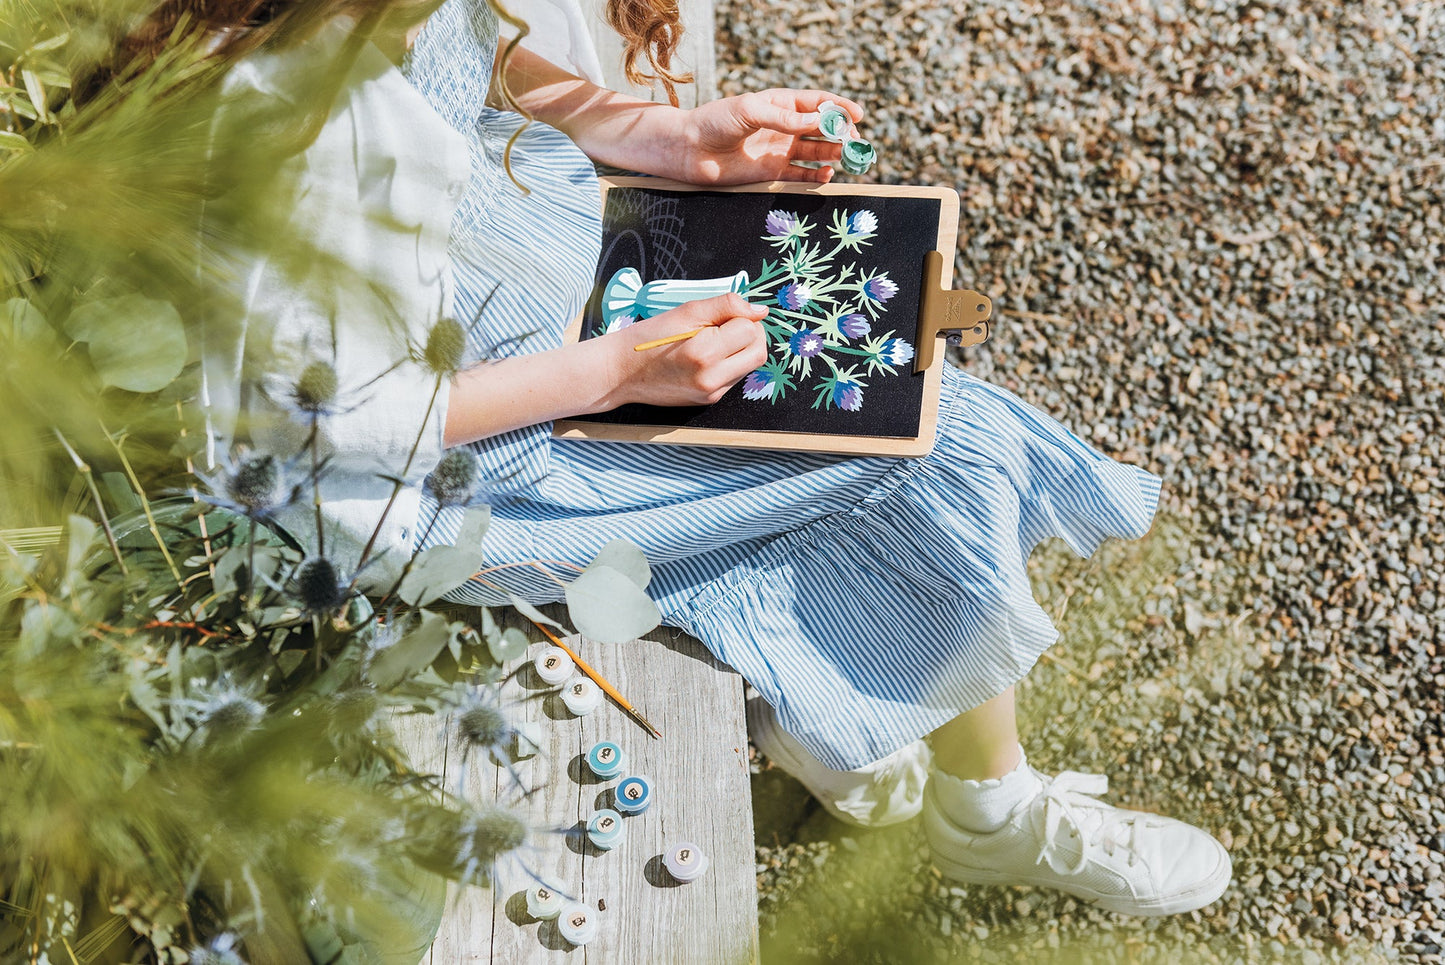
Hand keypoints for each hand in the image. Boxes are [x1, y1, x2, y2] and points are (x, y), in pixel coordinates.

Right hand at [601, 294, 768, 407]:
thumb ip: (727, 306)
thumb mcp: (687, 311)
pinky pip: (734, 378)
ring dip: (740, 350)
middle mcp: (711, 379)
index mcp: (704, 353)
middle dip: (750, 334)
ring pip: (749, 366)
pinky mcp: (708, 401)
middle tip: (727, 325)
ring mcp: (711, 394)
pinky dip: (728, 364)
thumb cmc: (649, 338)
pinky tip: (707, 357)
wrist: (621, 372)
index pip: (750, 331)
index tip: (723, 316)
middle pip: (759, 353)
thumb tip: (761, 311)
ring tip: (712, 341)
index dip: (742, 317)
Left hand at [679, 89, 865, 184]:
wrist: (691, 149)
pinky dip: (816, 176)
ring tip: (847, 157)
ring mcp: (780, 149)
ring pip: (816, 151)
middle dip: (841, 134)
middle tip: (855, 142)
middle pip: (822, 128)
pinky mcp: (773, 172)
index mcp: (780, 103)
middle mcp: (784, 126)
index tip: (857, 115)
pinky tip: (827, 174)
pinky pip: (802, 174)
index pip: (817, 103)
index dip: (839, 107)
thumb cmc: (716, 121)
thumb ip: (784, 118)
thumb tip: (817, 121)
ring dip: (833, 153)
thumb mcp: (750, 110)